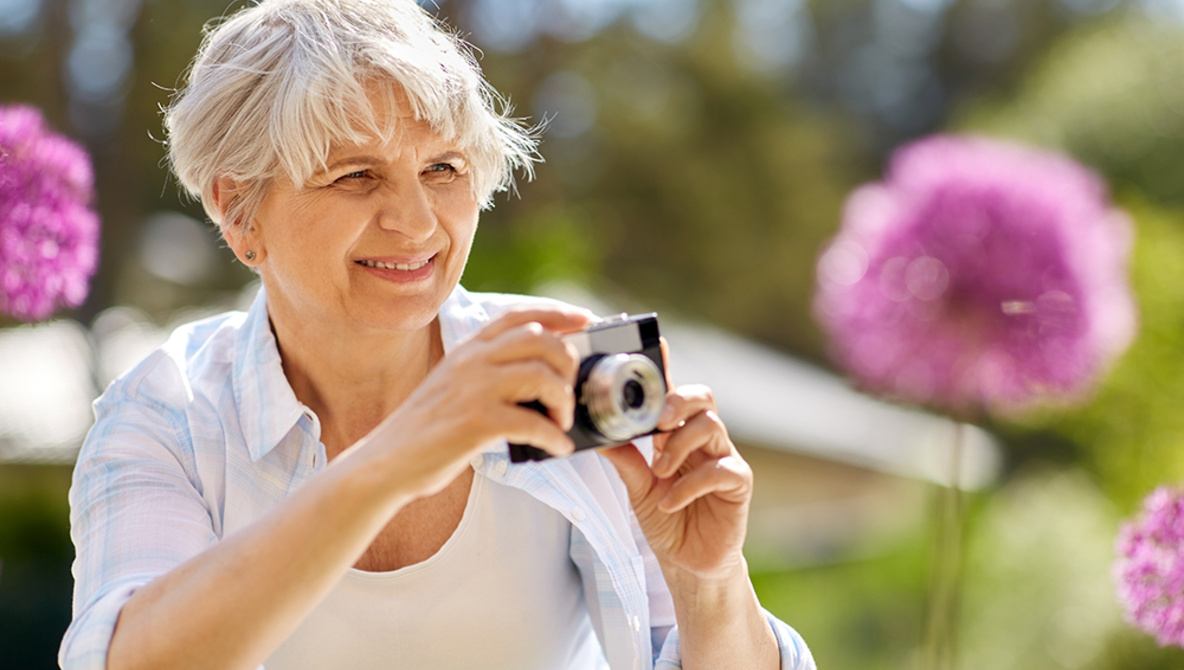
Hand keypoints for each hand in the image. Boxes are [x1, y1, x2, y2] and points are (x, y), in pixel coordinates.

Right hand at [360, 306, 592, 500]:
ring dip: (563, 401)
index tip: (585, 320)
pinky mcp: (476, 421)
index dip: (557, 313)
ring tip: (561, 423)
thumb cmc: (426, 431)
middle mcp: (471, 361)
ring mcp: (473, 389)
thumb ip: (488, 373)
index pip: (518, 315)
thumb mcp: (453, 386)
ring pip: (541, 375)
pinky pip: (534, 422)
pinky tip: (557, 448)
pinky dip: (554, 438)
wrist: (386, 463)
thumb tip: (541, 378)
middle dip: (567, 364)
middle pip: (540, 340)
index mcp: (467, 350)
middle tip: (569, 393)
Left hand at [599, 347, 753, 580]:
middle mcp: (704, 440)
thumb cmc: (666, 519)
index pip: (674, 393)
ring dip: (678, 445)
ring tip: (659, 471)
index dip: (667, 368)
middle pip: (702, 397)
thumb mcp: (637, 487)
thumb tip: (597, 434)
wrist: (688, 563)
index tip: (656, 346)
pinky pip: (720, 469)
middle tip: (656, 423)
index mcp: (679, 434)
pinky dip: (690, 484)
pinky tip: (669, 501)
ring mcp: (724, 458)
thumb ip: (624, 459)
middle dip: (678, 402)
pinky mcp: (738, 483)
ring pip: (711, 425)